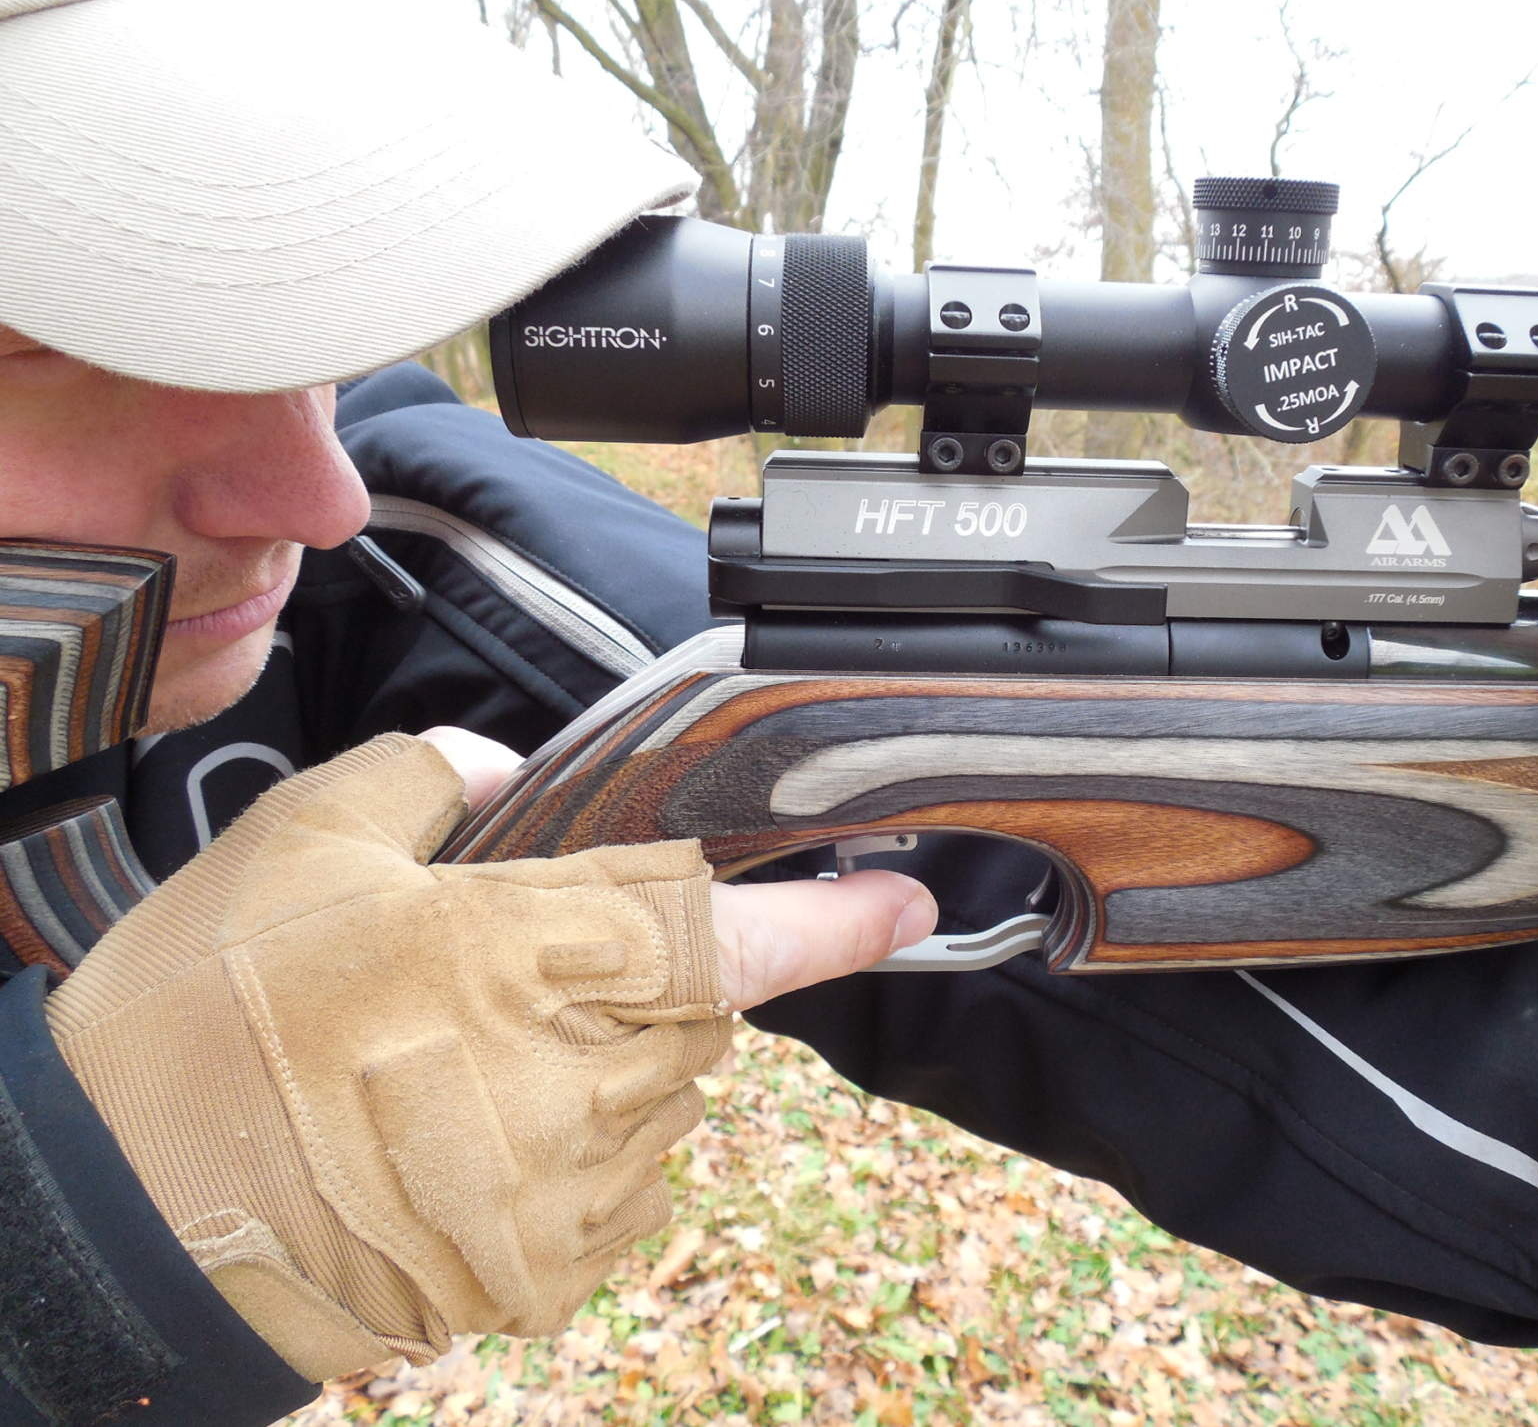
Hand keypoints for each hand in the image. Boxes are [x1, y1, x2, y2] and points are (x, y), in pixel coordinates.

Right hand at [45, 731, 933, 1381]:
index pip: (731, 930)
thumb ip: (430, 780)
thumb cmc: (205, 1025)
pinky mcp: (551, 1267)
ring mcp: (573, 1185)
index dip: (834, 921)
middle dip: (645, 978)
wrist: (125, 1222)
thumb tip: (506, 776)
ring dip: (607, 1065)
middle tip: (524, 978)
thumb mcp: (301, 844)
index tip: (906, 903)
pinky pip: (625, 1183)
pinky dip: (581, 1149)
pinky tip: (472, 1134)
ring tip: (464, 1063)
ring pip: (666, 1095)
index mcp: (531, 951)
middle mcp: (580, 1076)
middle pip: (698, 1008)